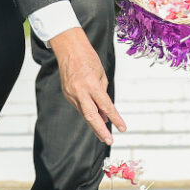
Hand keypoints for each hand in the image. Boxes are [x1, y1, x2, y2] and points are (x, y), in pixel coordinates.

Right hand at [49, 27, 125, 144]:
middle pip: (91, 116)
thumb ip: (103, 94)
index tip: (122, 128)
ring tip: (104, 133)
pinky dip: (87, 112)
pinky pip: (79, 106)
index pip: (106, 106)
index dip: (115, 118)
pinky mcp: (67, 94)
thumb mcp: (101, 75)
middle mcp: (80, 91)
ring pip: (84, 113)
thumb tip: (104, 113)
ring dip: (94, 123)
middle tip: (109, 141)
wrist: (69, 49)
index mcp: (91, 84)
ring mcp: (71, 93)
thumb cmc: (88, 58)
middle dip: (100, 130)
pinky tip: (95, 116)